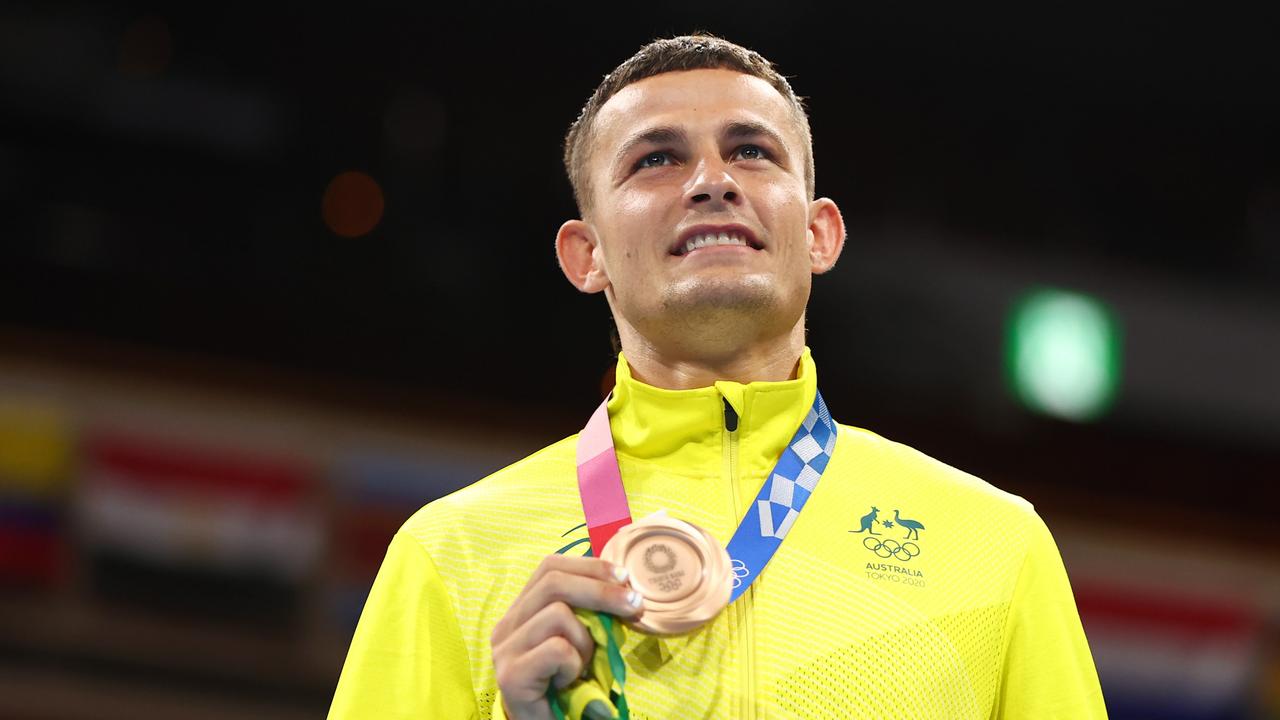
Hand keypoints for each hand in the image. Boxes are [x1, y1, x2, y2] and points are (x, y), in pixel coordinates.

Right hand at [491, 555, 643, 719]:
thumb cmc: (565, 688)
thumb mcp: (580, 642)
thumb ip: (589, 614)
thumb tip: (624, 587)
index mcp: (521, 611)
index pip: (549, 568)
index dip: (589, 566)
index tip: (623, 577)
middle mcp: (506, 625)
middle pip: (554, 582)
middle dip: (601, 590)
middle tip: (634, 605)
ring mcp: (505, 649)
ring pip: (558, 615)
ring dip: (586, 641)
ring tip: (583, 667)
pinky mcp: (511, 674)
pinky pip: (557, 649)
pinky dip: (574, 665)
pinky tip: (569, 682)